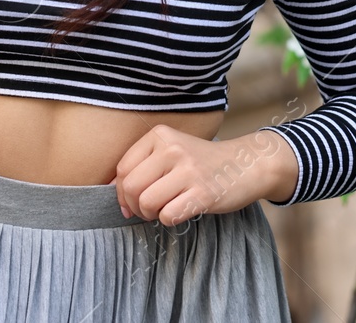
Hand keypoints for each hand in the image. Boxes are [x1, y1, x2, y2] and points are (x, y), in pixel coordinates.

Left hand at [109, 126, 297, 225]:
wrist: (246, 165)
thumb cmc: (202, 163)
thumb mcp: (172, 151)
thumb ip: (143, 164)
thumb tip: (110, 189)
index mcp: (161, 135)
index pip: (123, 169)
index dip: (120, 192)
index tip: (130, 202)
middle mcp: (173, 149)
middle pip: (131, 187)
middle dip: (134, 206)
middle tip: (146, 210)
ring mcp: (189, 171)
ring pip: (147, 203)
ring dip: (151, 215)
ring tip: (163, 210)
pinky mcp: (203, 193)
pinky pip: (169, 215)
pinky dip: (169, 220)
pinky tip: (180, 211)